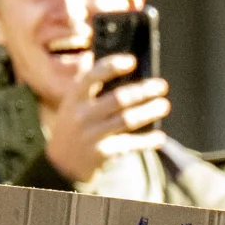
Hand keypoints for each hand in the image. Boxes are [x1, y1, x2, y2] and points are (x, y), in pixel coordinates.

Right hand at [40, 46, 168, 186]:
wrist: (61, 163)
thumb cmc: (74, 126)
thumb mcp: (73, 104)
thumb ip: (89, 87)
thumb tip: (105, 63)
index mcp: (74, 97)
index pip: (92, 76)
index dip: (112, 67)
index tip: (132, 61)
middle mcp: (81, 114)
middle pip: (117, 98)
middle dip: (142, 90)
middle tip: (162, 85)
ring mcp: (91, 134)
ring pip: (126, 120)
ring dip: (148, 112)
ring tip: (164, 105)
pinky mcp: (101, 153)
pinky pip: (129, 145)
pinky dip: (146, 141)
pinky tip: (160, 137)